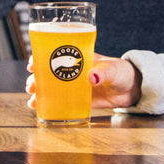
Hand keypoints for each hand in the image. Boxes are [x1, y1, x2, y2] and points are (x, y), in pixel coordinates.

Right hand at [26, 53, 140, 112]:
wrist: (132, 88)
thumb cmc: (122, 72)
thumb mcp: (113, 70)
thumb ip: (103, 73)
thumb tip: (92, 76)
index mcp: (78, 57)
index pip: (54, 53)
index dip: (40, 57)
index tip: (33, 64)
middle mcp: (71, 70)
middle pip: (47, 72)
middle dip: (35, 79)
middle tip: (31, 86)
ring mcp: (73, 86)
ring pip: (50, 87)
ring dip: (39, 93)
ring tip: (33, 101)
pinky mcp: (78, 99)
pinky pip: (59, 102)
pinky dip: (48, 105)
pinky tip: (40, 109)